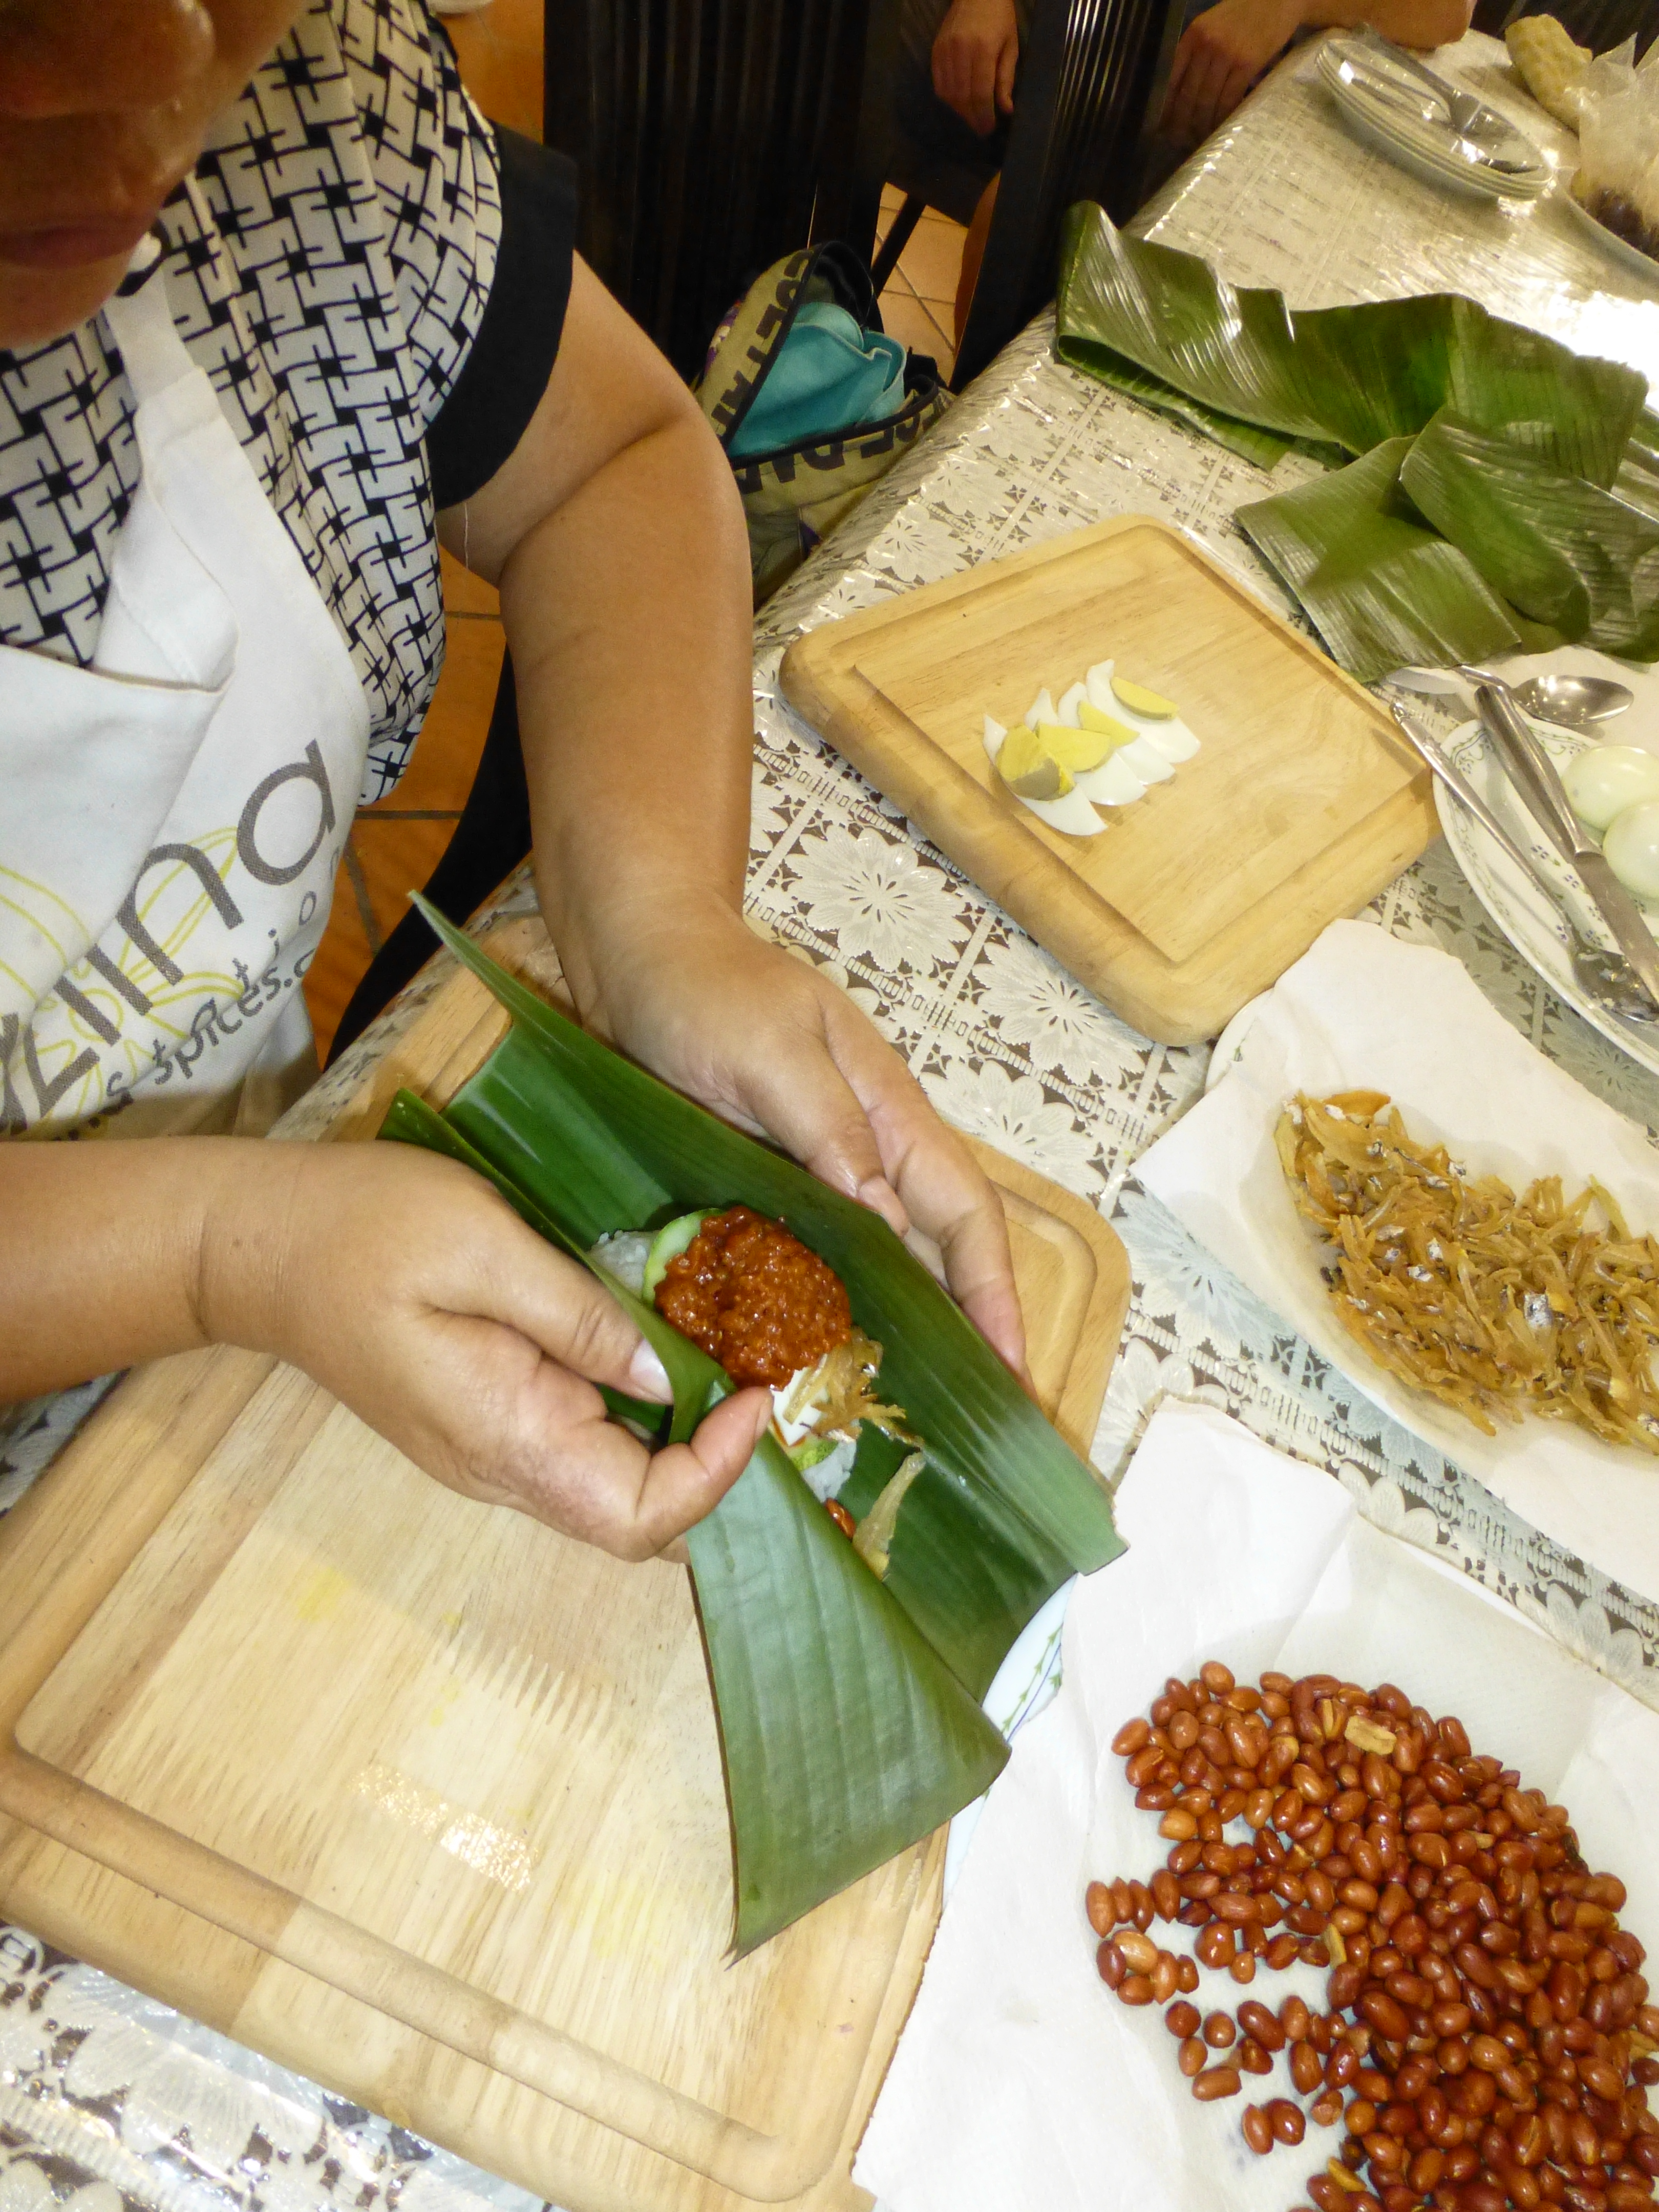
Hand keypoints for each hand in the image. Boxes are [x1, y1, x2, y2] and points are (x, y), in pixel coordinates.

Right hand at [200, 1140, 771, 1559]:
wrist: (260, 1246)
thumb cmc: (365, 1229)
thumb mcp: (481, 1244)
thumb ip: (579, 1315)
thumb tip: (669, 1370)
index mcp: (505, 1437)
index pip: (639, 1517)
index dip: (717, 1474)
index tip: (753, 1393)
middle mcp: (503, 1469)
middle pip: (637, 1516)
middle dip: (717, 1467)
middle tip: (766, 1379)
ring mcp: (492, 1453)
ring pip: (616, 1486)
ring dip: (685, 1442)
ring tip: (736, 1361)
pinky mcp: (488, 1422)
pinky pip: (585, 1446)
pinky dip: (642, 1415)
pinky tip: (671, 1351)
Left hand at [568, 897, 1027, 1380]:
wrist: (634, 955)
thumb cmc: (705, 988)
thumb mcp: (772, 1052)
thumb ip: (830, 1131)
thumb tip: (888, 1220)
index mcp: (887, 1115)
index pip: (963, 1216)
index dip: (993, 1295)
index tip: (1011, 1371)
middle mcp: (864, 1155)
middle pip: (936, 1255)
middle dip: (966, 1337)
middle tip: (979, 1429)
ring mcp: (813, 1177)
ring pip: (876, 1270)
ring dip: (896, 1338)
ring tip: (906, 1422)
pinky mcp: (762, 1192)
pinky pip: (807, 1267)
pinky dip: (821, 1318)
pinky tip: (812, 1370)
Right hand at [931, 0, 1019, 134]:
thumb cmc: (1000, 19)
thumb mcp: (1011, 47)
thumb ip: (1006, 79)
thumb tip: (1005, 110)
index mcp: (983, 49)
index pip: (980, 93)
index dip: (984, 116)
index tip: (988, 129)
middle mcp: (961, 50)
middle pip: (962, 97)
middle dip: (972, 117)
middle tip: (980, 129)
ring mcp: (945, 50)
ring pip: (948, 93)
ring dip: (959, 111)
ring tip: (971, 117)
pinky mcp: (935, 50)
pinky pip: (938, 83)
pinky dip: (948, 98)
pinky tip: (959, 103)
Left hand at [1160, 0, 1299, 145]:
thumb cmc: (1244, 16)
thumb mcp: (1213, 28)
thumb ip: (1197, 54)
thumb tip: (1181, 92)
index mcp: (1192, 36)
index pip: (1171, 79)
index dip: (1166, 107)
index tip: (1162, 127)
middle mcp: (1205, 45)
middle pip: (1187, 95)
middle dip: (1181, 123)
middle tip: (1180, 141)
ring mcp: (1226, 54)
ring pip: (1206, 101)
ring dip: (1202, 125)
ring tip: (1200, 138)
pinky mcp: (1246, 64)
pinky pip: (1228, 100)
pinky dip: (1222, 118)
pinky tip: (1220, 127)